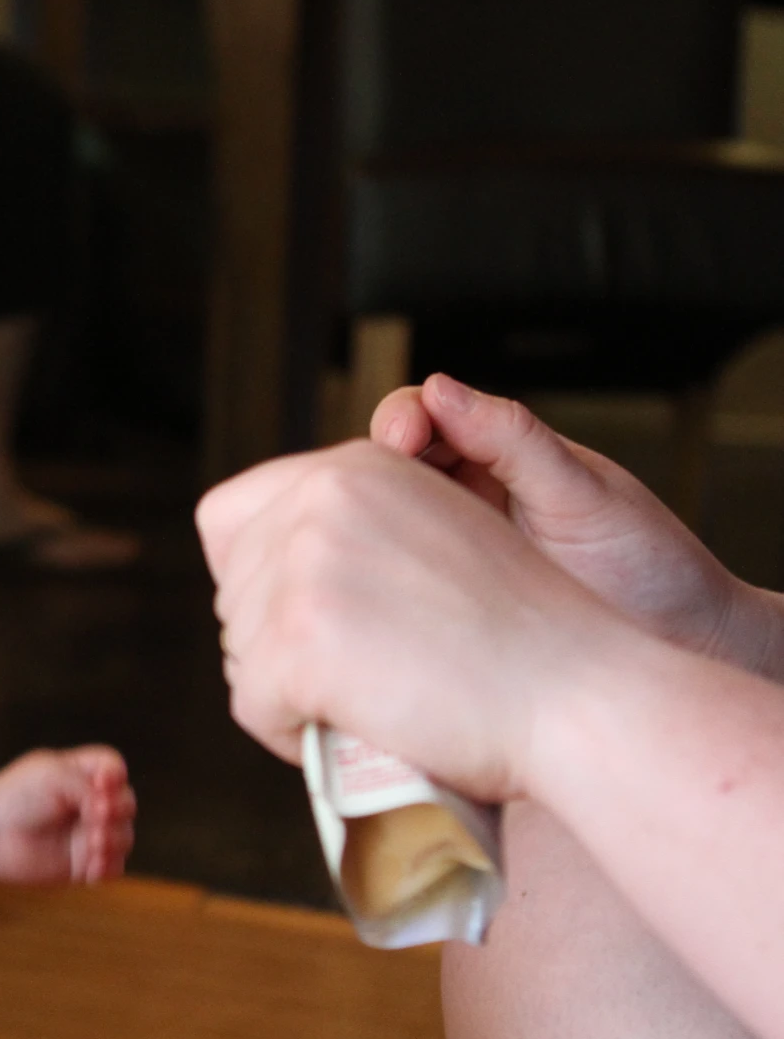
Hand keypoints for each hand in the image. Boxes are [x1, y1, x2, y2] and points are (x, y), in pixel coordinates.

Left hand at [0, 746, 134, 885]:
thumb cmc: (15, 797)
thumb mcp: (51, 775)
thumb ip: (86, 786)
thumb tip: (107, 811)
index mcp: (82, 774)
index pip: (113, 769)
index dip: (114, 777)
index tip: (100, 785)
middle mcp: (91, 803)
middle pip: (126, 803)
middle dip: (117, 810)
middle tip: (96, 817)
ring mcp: (89, 833)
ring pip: (124, 837)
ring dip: (114, 840)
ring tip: (92, 845)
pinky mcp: (83, 862)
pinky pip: (111, 868)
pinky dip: (107, 866)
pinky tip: (91, 867)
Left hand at [198, 439, 630, 801]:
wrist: (580, 693)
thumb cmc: (523, 639)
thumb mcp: (436, 536)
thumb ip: (357, 530)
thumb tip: (262, 572)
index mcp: (354, 467)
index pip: (228, 516)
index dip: (252, 577)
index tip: (303, 619)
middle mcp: (321, 500)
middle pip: (232, 593)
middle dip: (275, 643)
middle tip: (351, 679)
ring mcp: (306, 568)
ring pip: (241, 652)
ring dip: (287, 692)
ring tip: (362, 706)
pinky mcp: (298, 641)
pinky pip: (250, 705)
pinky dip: (287, 736)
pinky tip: (343, 738)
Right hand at [371, 375, 763, 666]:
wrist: (683, 649)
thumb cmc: (652, 570)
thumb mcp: (583, 494)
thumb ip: (514, 440)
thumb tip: (443, 389)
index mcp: (499, 459)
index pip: (425, 418)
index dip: (401, 421)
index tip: (400, 437)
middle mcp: (465, 503)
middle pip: (382, 471)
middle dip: (364, 474)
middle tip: (361, 491)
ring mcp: (448, 557)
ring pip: (374, 530)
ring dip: (358, 532)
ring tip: (355, 543)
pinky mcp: (440, 611)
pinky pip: (389, 591)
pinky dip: (369, 588)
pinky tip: (368, 593)